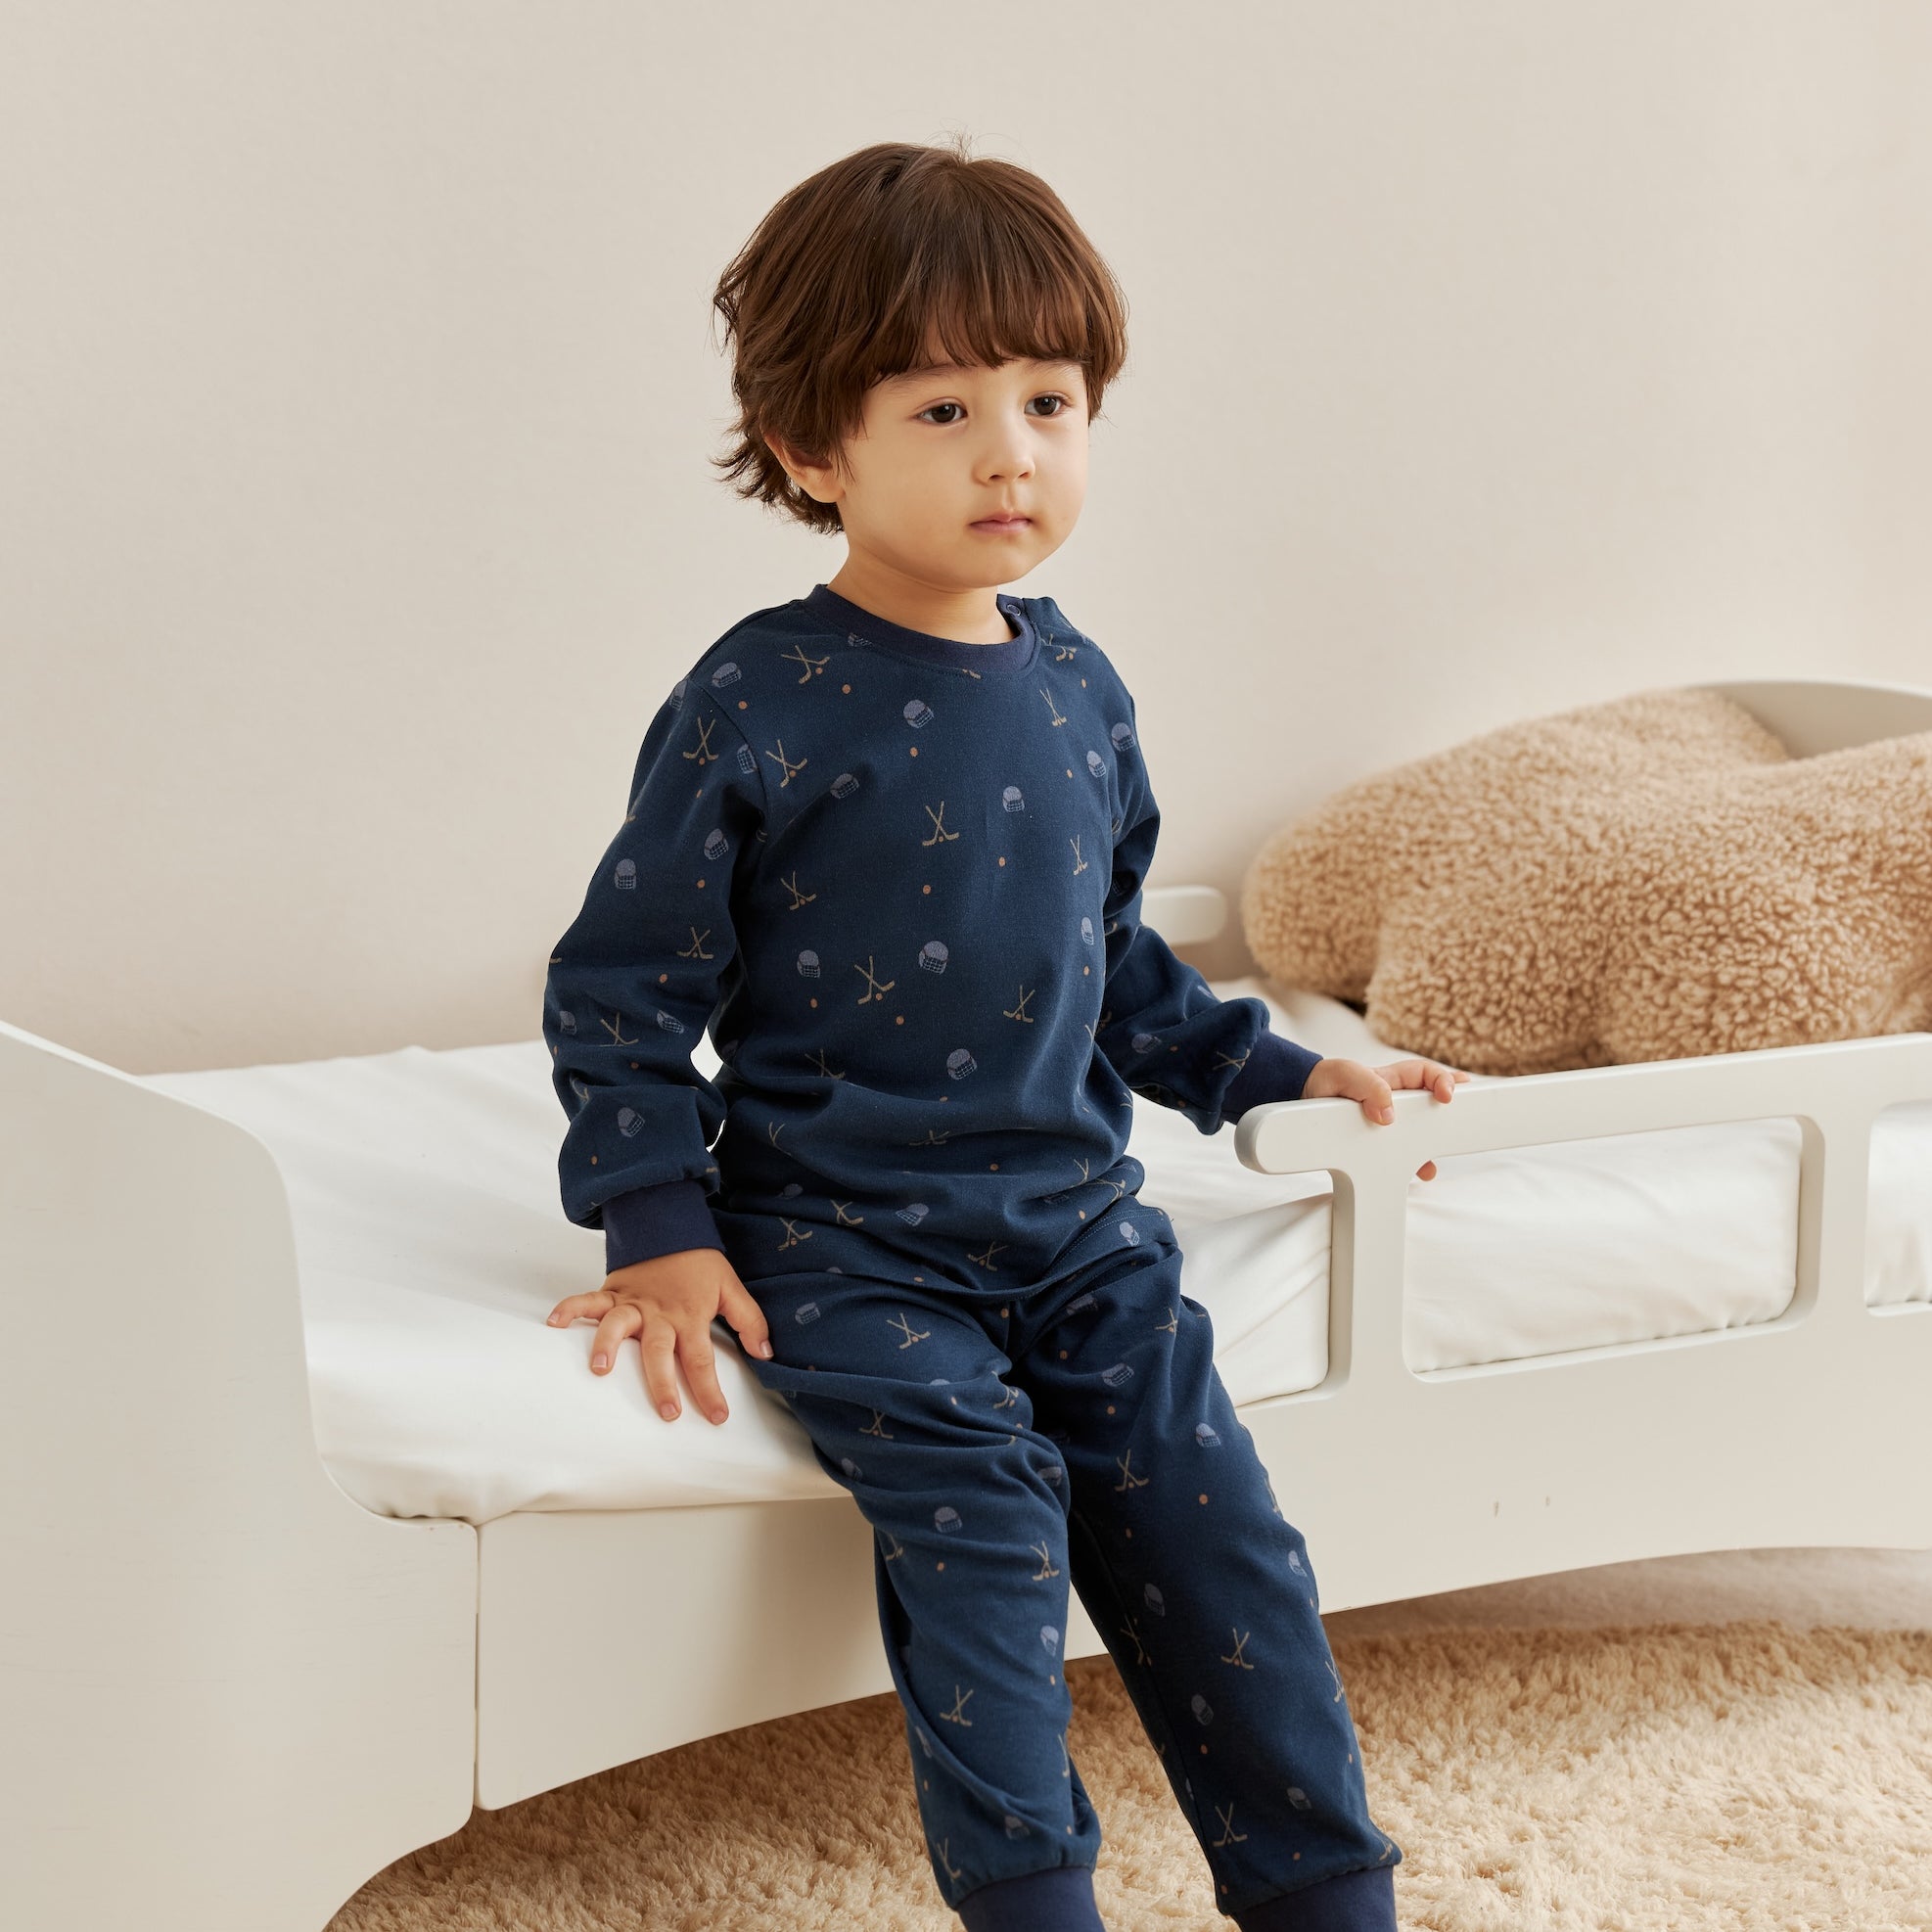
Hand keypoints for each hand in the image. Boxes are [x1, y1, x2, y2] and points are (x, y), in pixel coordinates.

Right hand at [546, 1247, 773, 1424]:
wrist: (671, 1226)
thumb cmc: (700, 1263)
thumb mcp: (731, 1288)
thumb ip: (750, 1321)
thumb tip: (766, 1353)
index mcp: (689, 1317)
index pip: (701, 1359)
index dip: (709, 1390)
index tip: (717, 1418)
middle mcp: (659, 1314)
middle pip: (659, 1352)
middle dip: (662, 1383)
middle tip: (667, 1412)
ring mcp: (633, 1303)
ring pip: (618, 1325)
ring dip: (608, 1345)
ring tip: (600, 1370)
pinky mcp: (613, 1292)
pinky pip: (588, 1300)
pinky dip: (570, 1309)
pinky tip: (553, 1324)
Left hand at [1301, 1055, 1471, 1180]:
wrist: (1300, 1098)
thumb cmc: (1325, 1080)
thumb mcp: (1344, 1075)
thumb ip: (1369, 1087)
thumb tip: (1389, 1113)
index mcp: (1393, 1079)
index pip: (1427, 1075)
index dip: (1443, 1082)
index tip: (1447, 1096)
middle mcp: (1396, 1100)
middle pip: (1432, 1106)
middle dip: (1452, 1113)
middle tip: (1469, 1118)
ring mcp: (1389, 1122)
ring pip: (1420, 1133)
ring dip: (1431, 1146)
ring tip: (1433, 1164)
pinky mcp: (1377, 1142)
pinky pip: (1402, 1153)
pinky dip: (1412, 1163)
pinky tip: (1417, 1174)